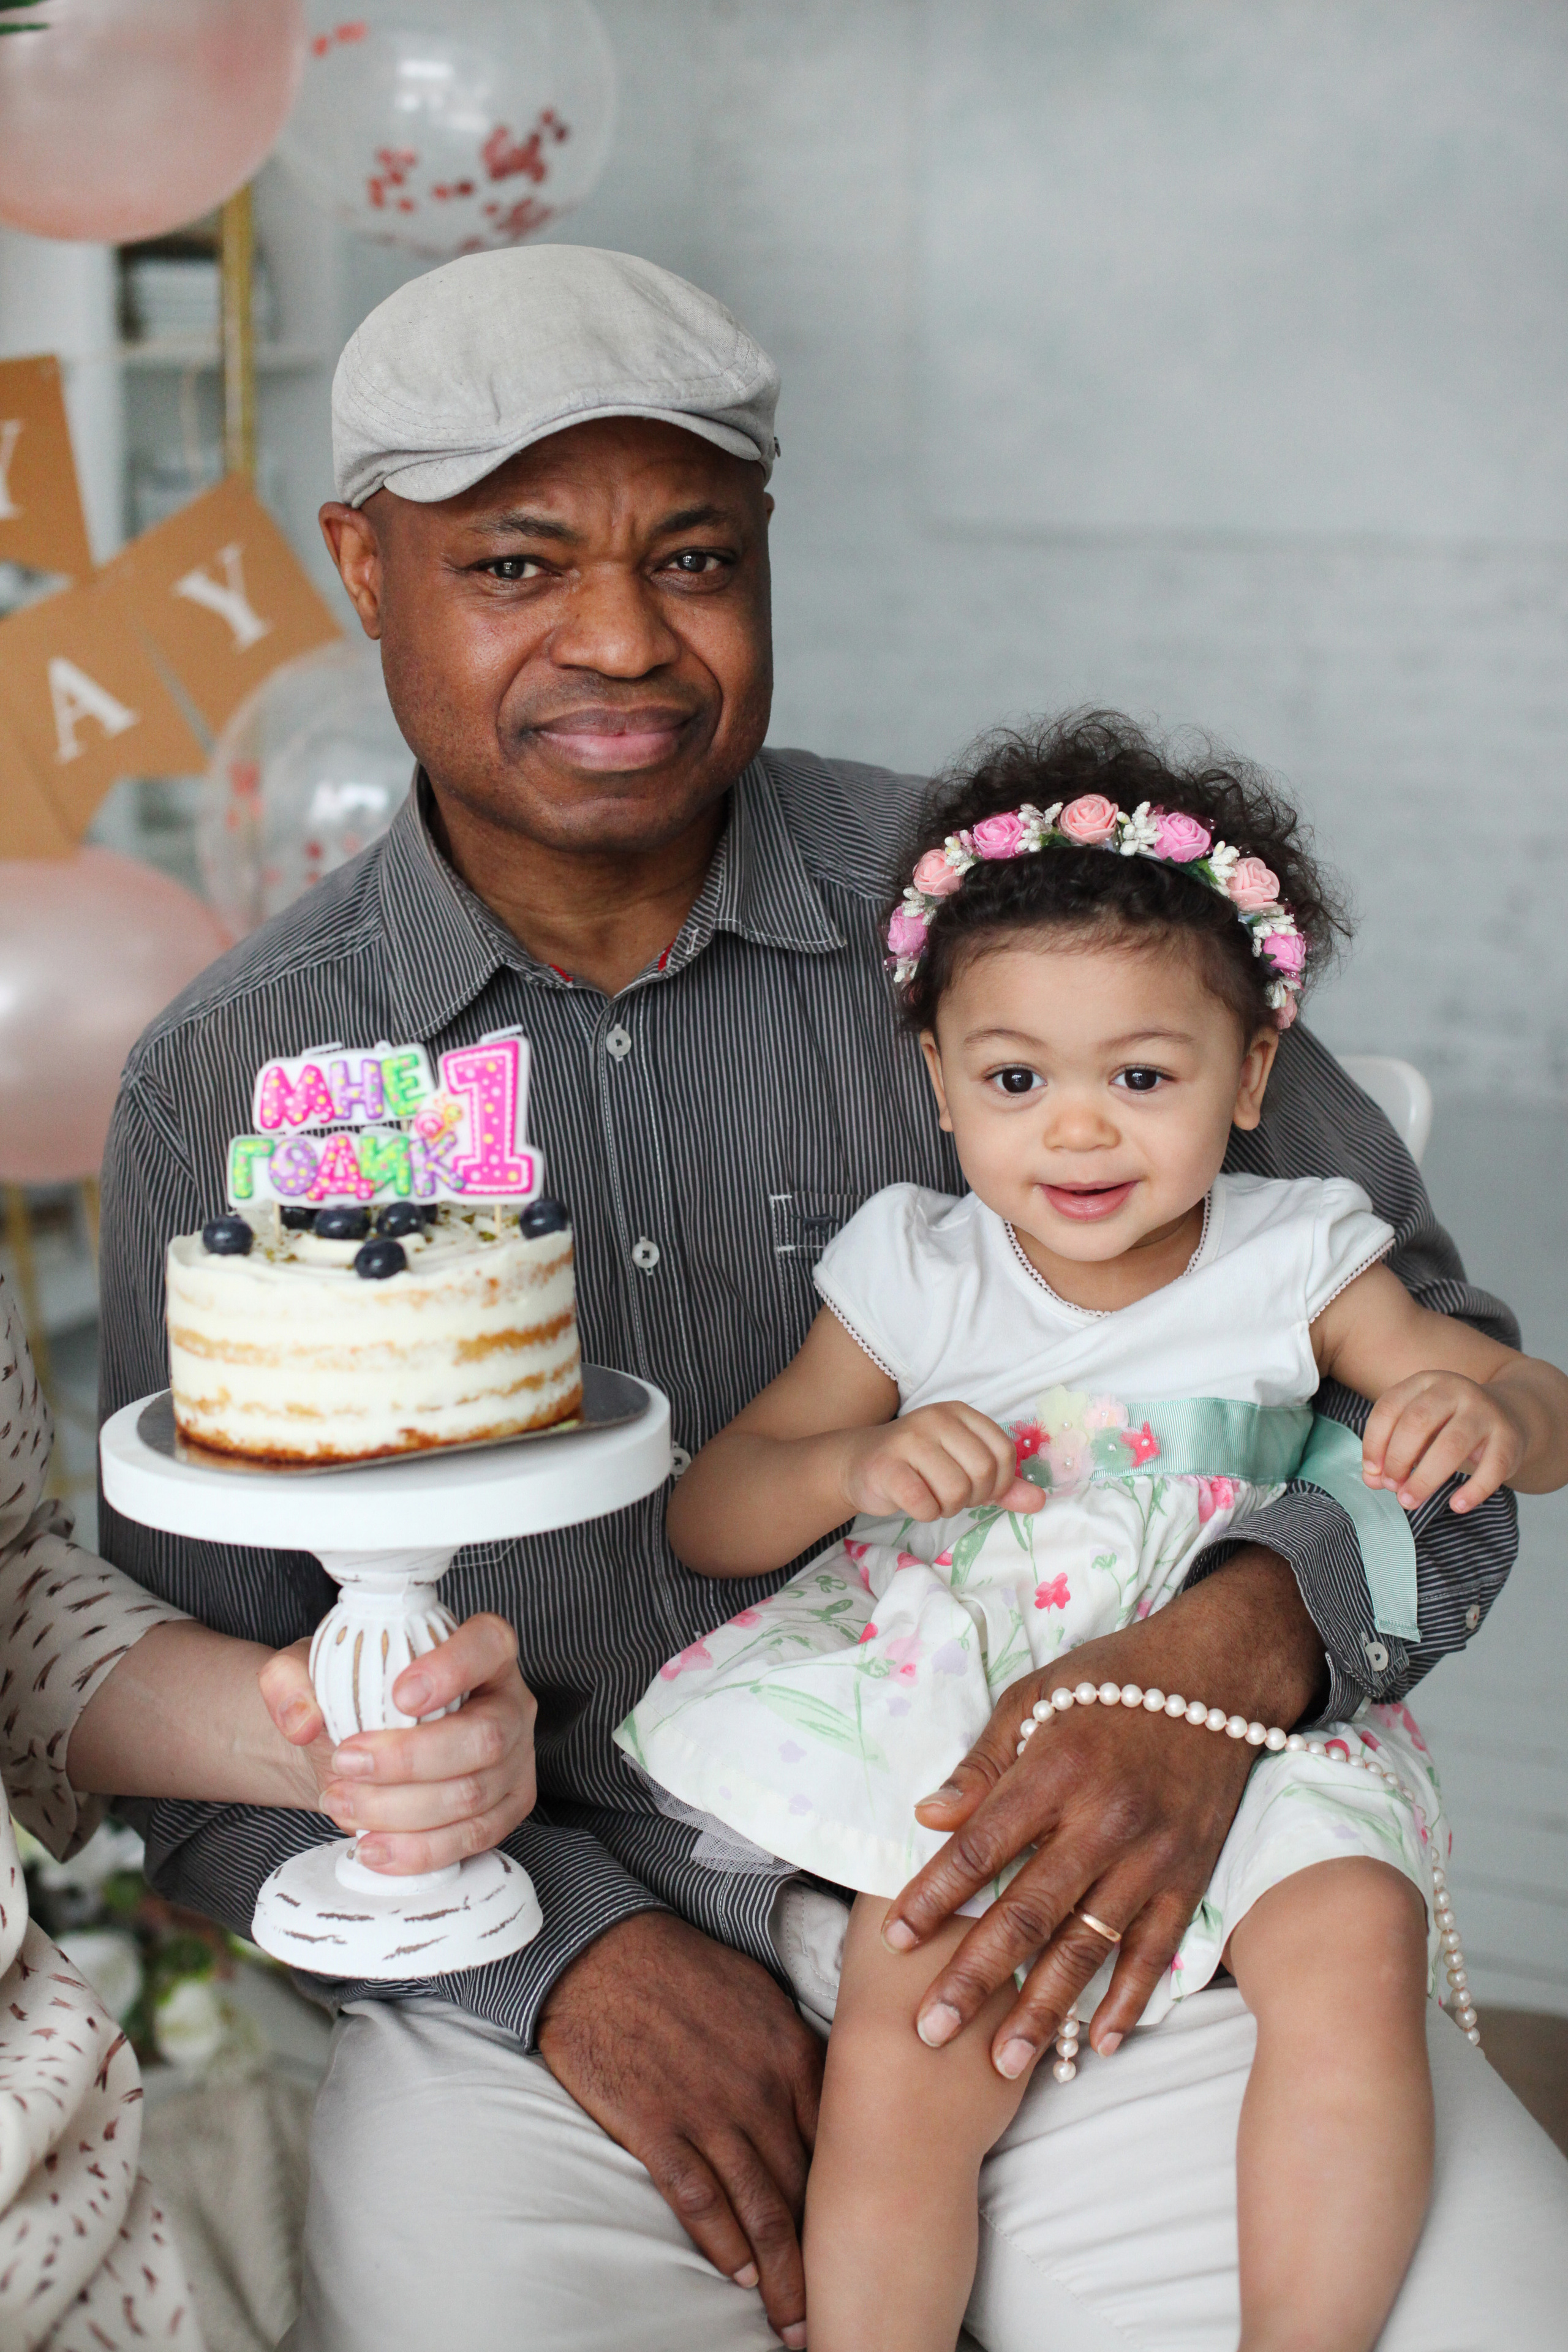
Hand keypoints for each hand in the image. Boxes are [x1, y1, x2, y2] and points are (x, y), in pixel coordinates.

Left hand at [258, 1612, 536, 1872]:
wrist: (360, 1745)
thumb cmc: (353, 1695)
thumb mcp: (311, 1669)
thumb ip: (290, 1681)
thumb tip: (303, 1722)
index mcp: (482, 1650)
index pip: (488, 1644)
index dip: (454, 1669)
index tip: (399, 1695)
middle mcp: (510, 1702)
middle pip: (484, 1737)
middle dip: (408, 1761)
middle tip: (345, 1763)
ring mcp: (516, 1759)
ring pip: (472, 1795)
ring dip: (400, 1810)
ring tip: (343, 1804)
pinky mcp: (507, 1807)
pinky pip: (473, 1838)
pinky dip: (419, 1850)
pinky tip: (373, 1846)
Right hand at [538, 1912, 820, 2349]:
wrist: (604, 1950)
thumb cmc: (683, 1968)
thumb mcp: (760, 1992)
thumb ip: (796, 2047)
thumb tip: (828, 2091)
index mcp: (793, 2053)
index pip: (842, 2143)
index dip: (855, 2201)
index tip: (868, 2240)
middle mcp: (761, 2089)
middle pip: (807, 2190)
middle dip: (824, 2257)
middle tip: (836, 2307)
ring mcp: (710, 2112)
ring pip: (761, 2209)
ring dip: (781, 2274)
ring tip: (795, 2320)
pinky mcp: (659, 2128)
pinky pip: (701, 2202)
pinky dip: (724, 2246)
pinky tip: (739, 2276)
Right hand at [842, 1400, 1043, 1521]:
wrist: (858, 1463)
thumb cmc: (919, 1467)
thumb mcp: (963, 1467)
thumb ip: (1003, 1484)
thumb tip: (1039, 1501)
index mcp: (960, 1413)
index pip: (1005, 1453)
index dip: (999, 1483)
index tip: (979, 1489)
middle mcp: (936, 1419)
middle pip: (983, 1473)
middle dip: (972, 1498)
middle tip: (951, 1496)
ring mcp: (909, 1440)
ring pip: (956, 1491)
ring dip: (947, 1507)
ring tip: (932, 1497)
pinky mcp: (886, 1466)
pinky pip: (924, 1504)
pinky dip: (925, 1513)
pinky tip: (913, 1502)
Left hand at [879, 1548, 1323, 2080]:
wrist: (1218, 1674)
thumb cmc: (1111, 1682)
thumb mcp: (1035, 1696)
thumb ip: (984, 1764)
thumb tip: (928, 1816)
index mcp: (1055, 1771)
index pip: (981, 1847)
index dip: (934, 1895)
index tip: (894, 1939)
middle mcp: (1103, 1821)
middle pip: (1028, 1912)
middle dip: (975, 1977)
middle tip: (930, 2032)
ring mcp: (1151, 1856)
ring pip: (1088, 1947)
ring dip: (1043, 2010)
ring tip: (1003, 2064)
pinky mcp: (1189, 1876)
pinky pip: (1155, 1950)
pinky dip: (1127, 2000)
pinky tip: (1096, 2044)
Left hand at [1363, 1371, 1526, 1513]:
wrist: (1509, 1414)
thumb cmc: (1449, 1426)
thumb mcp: (1419, 1430)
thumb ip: (1391, 1451)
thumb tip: (1372, 1480)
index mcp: (1425, 1382)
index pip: (1389, 1407)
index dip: (1374, 1442)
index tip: (1372, 1472)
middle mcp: (1455, 1390)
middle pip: (1417, 1423)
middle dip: (1398, 1459)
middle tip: (1392, 1487)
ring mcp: (1484, 1412)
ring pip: (1451, 1446)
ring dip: (1425, 1478)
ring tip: (1409, 1501)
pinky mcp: (1509, 1437)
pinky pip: (1491, 1467)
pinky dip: (1472, 1491)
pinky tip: (1456, 1506)